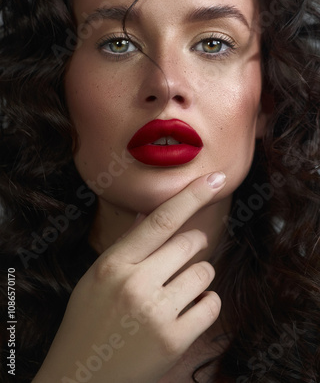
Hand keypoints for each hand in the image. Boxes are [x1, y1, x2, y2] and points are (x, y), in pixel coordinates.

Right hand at [33, 171, 225, 382]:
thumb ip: (127, 244)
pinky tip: (187, 310)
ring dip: (198, 276)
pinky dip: (205, 304)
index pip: (160, 220)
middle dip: (193, 245)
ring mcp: (156, 314)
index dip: (191, 196)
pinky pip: (211, 305)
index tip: (215, 179)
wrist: (81, 378)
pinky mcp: (175, 341)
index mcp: (113, 264)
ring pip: (204, 273)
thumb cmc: (88, 321)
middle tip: (180, 258)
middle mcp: (135, 285)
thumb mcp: (98, 276)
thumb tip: (150, 211)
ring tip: (178, 290)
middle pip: (189, 243)